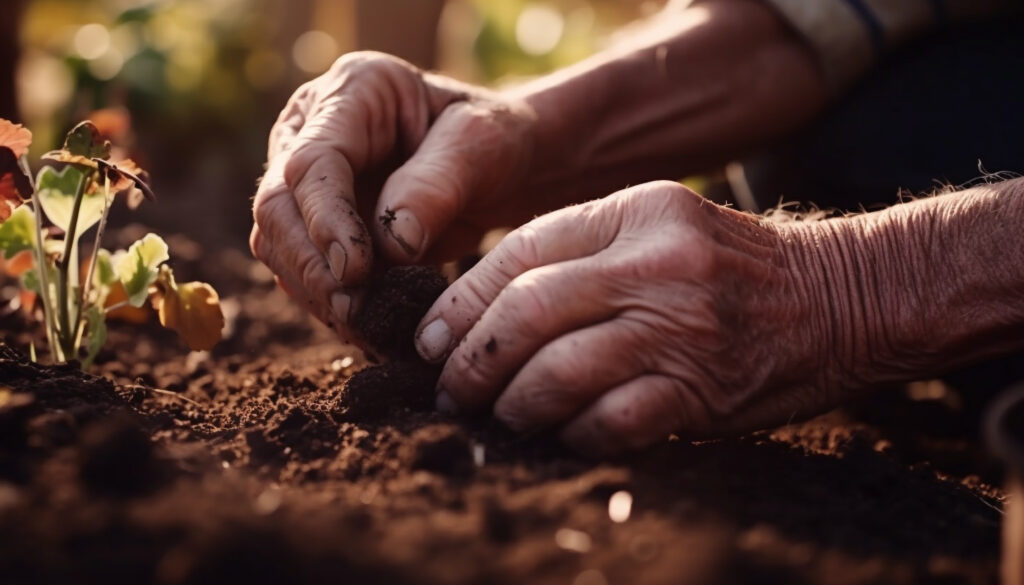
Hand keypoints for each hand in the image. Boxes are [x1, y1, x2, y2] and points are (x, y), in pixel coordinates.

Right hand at [250, 52, 537, 336]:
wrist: (502, 165)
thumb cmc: (494, 142)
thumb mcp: (481, 146)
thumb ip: (435, 186)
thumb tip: (391, 244)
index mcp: (353, 90)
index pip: (312, 160)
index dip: (326, 220)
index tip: (355, 271)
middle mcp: (312, 129)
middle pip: (278, 204)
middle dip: (311, 265)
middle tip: (355, 310)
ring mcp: (307, 179)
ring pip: (277, 241)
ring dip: (314, 290)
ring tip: (364, 323)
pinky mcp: (314, 223)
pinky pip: (299, 268)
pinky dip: (324, 300)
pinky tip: (362, 324)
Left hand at [413, 181, 844, 456]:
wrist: (840, 296)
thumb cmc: (730, 269)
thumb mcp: (658, 228)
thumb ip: (581, 255)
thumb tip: (482, 312)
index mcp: (636, 211)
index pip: (522, 251)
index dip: (461, 301)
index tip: (429, 339)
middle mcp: (655, 262)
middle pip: (528, 311)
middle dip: (473, 359)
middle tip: (451, 389)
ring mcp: (683, 326)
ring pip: (560, 370)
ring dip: (514, 404)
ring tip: (501, 416)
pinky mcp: (703, 389)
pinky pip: (611, 421)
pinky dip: (574, 435)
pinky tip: (563, 436)